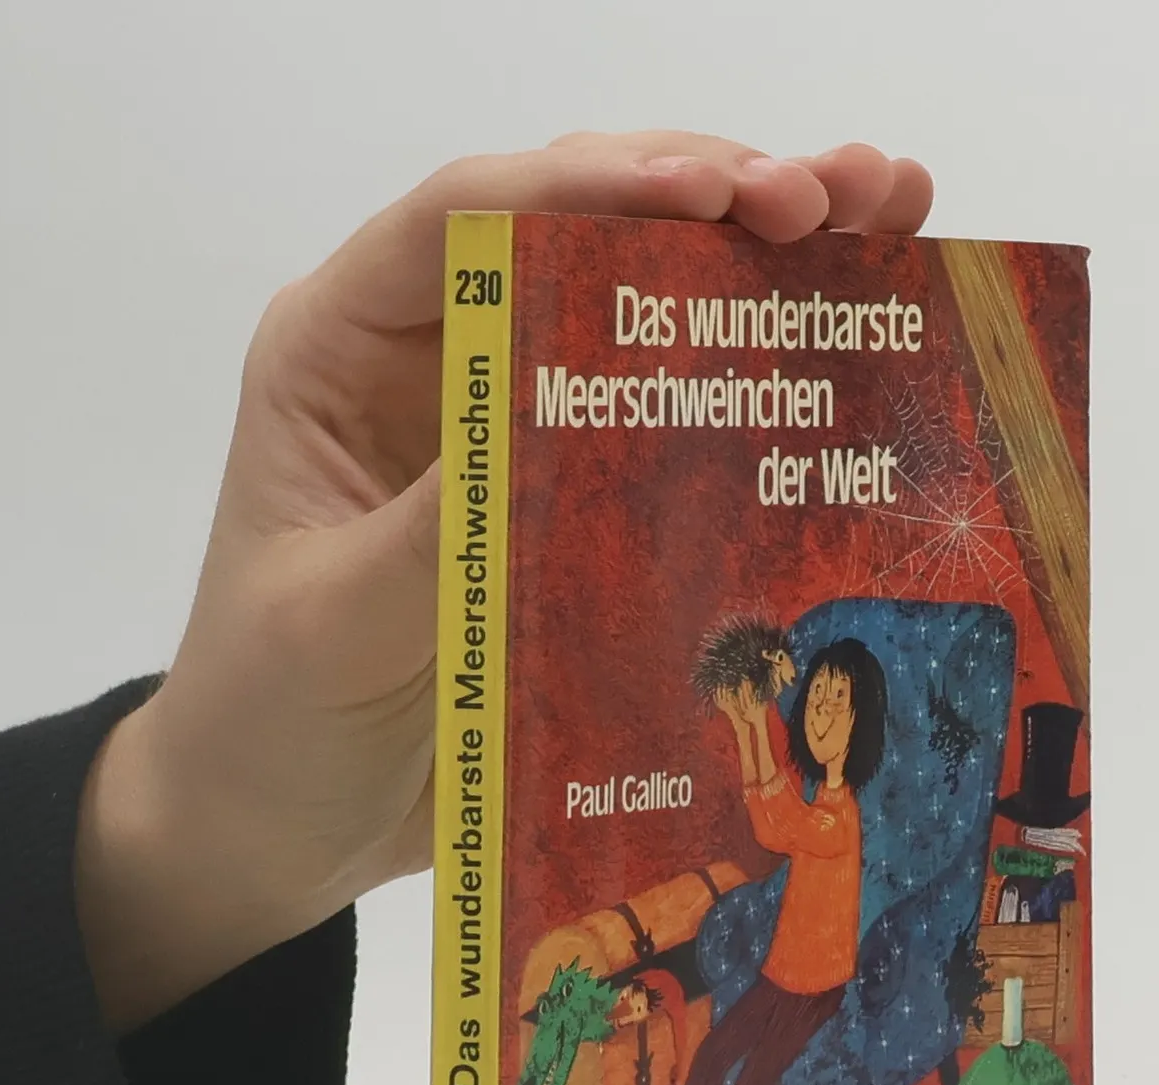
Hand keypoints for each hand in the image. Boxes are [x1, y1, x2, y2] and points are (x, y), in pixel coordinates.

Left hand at [75, 132, 932, 1030]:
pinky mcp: (576, 505)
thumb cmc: (268, 719)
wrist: (280, 825)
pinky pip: (681, 421)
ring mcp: (514, 426)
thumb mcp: (334, 626)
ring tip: (890, 208)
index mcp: (344, 351)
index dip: (598, 184)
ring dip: (769, 252)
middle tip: (838, 195)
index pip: (470, 219)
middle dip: (718, 193)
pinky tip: (866, 328)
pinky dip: (768, 371)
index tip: (722, 193)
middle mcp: (439, 360)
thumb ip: (435, 533)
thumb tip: (562, 428)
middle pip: (581, 230)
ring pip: (648, 302)